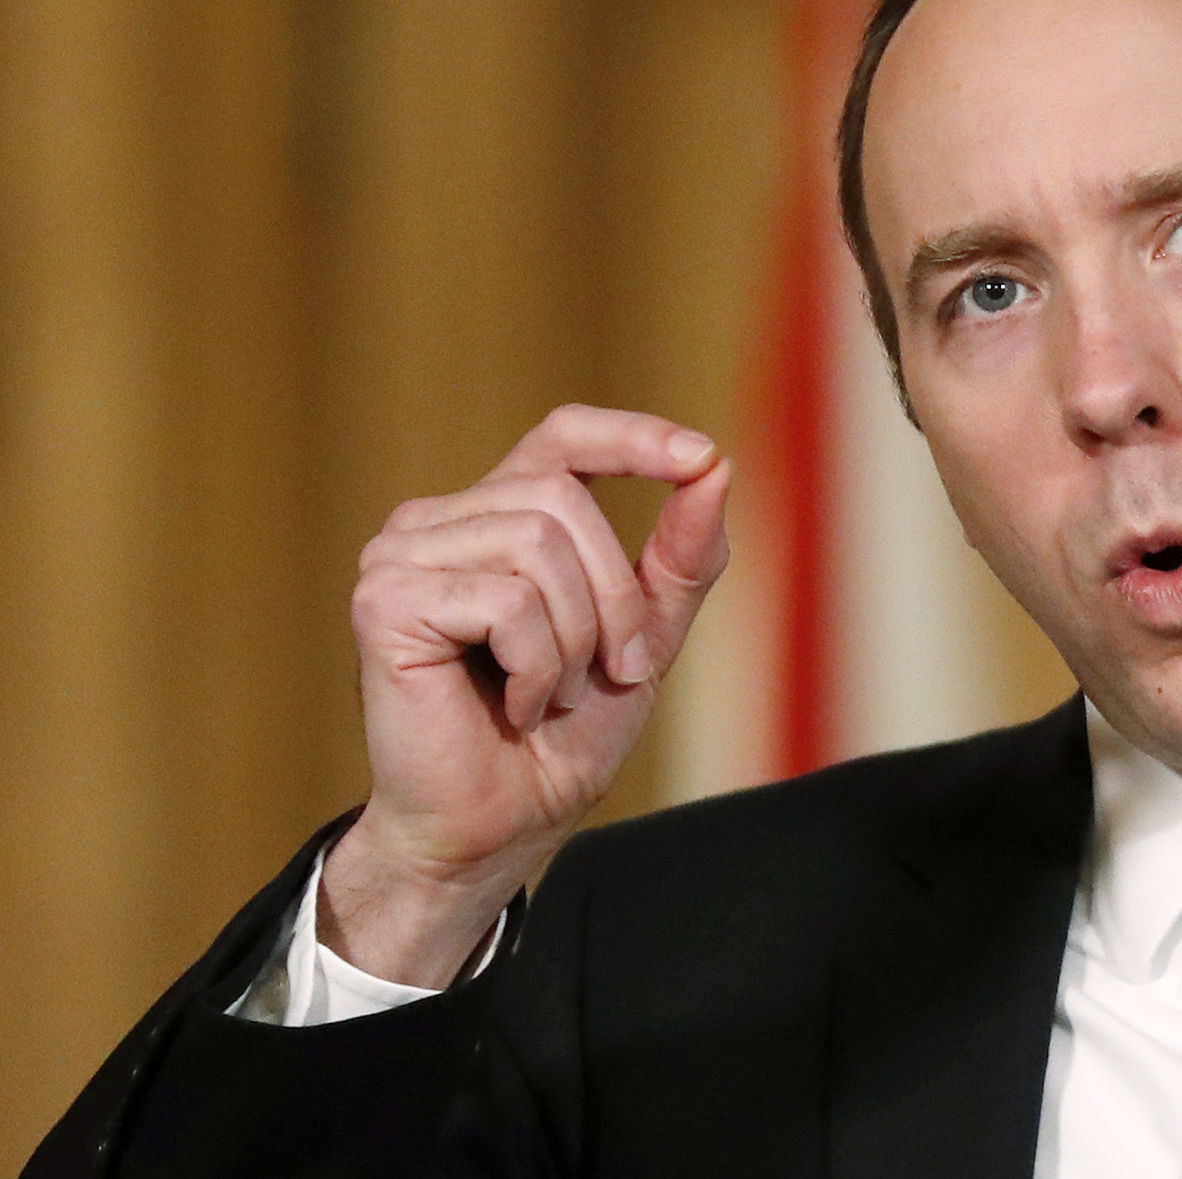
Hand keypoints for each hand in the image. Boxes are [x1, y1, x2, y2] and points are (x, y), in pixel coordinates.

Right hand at [321, 404, 729, 985]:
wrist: (499, 828)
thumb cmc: (561, 736)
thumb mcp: (644, 635)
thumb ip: (680, 557)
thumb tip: (714, 467)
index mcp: (498, 517)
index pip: (564, 436)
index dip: (631, 436)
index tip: (699, 458)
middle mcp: (440, 521)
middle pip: (563, 497)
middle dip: (615, 595)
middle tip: (610, 671)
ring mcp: (401, 555)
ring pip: (537, 543)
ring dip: (574, 638)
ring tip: (551, 694)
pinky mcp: (384, 601)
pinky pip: (505, 600)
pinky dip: (536, 666)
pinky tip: (516, 707)